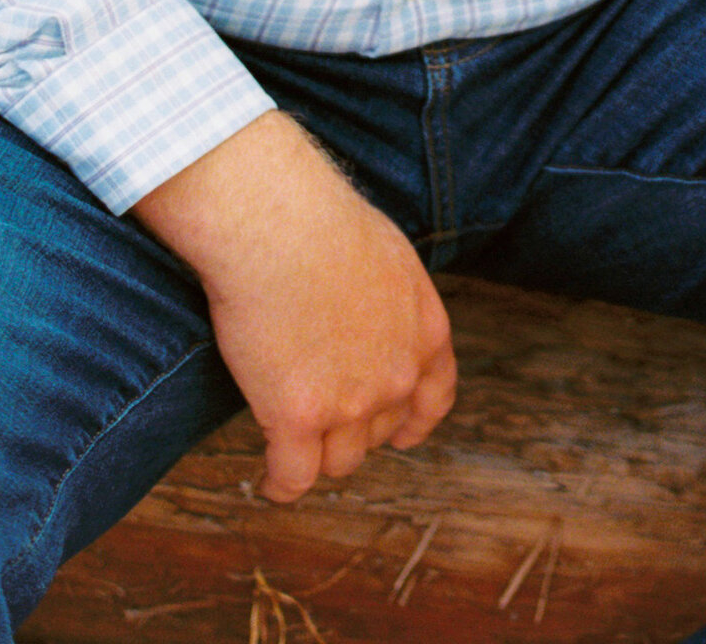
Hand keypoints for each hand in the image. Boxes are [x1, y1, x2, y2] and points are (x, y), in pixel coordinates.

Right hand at [134, 110, 455, 500]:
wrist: (276, 221)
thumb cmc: (321, 220)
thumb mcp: (388, 256)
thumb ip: (392, 301)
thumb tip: (375, 316)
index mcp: (426, 330)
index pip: (435, 396)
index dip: (415, 420)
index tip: (402, 433)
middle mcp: (398, 374)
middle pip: (380, 431)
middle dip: (354, 429)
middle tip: (323, 417)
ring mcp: (351, 402)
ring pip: (339, 460)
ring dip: (317, 455)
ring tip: (293, 449)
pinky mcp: (298, 418)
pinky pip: (293, 477)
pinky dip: (281, 485)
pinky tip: (269, 481)